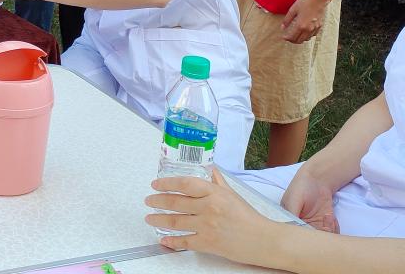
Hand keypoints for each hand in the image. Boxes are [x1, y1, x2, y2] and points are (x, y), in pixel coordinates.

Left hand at [144, 171, 275, 265]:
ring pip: (176, 221)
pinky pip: (185, 241)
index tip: (155, 184)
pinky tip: (164, 240)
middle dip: (158, 201)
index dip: (167, 183)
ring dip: (159, 219)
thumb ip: (217, 182)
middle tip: (148, 200)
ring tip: (149, 217)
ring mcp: (207, 226)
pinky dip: (172, 241)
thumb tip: (209, 169)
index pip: (185, 183)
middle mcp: (209, 207)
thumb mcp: (232, 194)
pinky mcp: (208, 243)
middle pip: (176, 202)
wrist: (264, 240)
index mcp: (214, 193)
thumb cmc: (249, 217)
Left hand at [281, 0, 330, 43]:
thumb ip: (287, 19)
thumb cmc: (305, 1)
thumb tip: (283, 27)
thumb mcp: (293, 9)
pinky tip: (305, 32)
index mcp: (301, 25)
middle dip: (293, 40)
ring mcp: (315, 28)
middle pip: (300, 40)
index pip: (292, 37)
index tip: (284, 37)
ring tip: (296, 36)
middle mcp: (308, 29)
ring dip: (300, 39)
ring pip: (307, 39)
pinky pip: (313, 35)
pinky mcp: (320, 25)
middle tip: (288, 38)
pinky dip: (308, 36)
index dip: (287, 38)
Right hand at [281, 165, 339, 232]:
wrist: (317, 180)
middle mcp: (302, 225)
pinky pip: (332, 233)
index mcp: (290, 221)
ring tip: (327, 217)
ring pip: (323, 238)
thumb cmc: (300, 188)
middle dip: (320, 234)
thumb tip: (292, 232)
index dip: (307, 236)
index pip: (297, 236)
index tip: (314, 229)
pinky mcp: (326, 224)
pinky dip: (334, 228)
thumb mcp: (292, 202)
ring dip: (328, 230)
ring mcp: (315, 225)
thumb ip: (291, 217)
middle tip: (324, 225)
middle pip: (312, 239)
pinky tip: (330, 217)